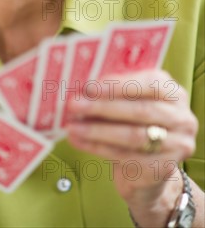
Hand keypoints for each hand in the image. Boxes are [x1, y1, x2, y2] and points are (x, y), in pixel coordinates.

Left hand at [65, 70, 197, 225]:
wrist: (147, 167)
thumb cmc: (134, 123)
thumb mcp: (130, 102)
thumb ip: (115, 91)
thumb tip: (82, 85)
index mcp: (173, 92)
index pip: (150, 83)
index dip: (118, 84)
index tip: (89, 86)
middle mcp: (181, 117)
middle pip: (140, 111)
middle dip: (103, 107)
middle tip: (74, 104)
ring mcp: (177, 145)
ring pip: (132, 136)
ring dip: (97, 130)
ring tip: (71, 126)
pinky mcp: (163, 168)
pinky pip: (126, 157)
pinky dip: (97, 148)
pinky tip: (77, 141)